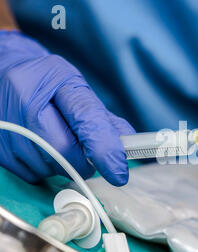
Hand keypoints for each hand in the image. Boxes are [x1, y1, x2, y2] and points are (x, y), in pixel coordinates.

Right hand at [0, 31, 134, 185]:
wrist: (5, 72)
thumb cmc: (48, 84)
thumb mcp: (78, 90)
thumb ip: (104, 120)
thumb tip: (127, 148)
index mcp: (55, 78)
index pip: (86, 118)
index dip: (105, 149)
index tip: (119, 173)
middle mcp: (25, 97)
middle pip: (65, 150)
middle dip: (84, 163)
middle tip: (87, 158)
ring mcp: (6, 122)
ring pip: (48, 166)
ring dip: (63, 166)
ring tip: (57, 143)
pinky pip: (31, 173)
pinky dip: (44, 169)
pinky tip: (40, 149)